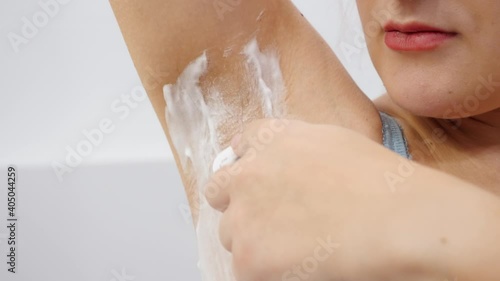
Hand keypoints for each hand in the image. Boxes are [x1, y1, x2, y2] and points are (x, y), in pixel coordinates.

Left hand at [205, 119, 499, 280]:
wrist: (396, 220)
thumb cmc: (379, 182)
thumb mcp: (333, 141)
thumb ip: (293, 146)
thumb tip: (280, 160)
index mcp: (269, 139)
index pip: (238, 147)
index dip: (248, 166)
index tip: (259, 184)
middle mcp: (247, 173)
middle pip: (220, 191)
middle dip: (239, 204)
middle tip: (269, 221)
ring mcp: (244, 215)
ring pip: (231, 233)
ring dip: (253, 240)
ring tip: (294, 247)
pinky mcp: (249, 256)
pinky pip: (244, 268)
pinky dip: (264, 270)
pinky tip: (297, 264)